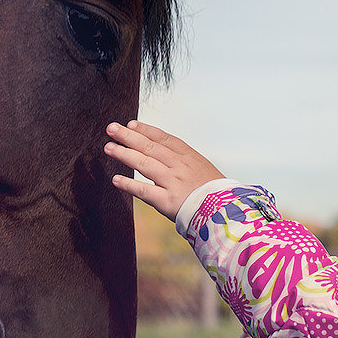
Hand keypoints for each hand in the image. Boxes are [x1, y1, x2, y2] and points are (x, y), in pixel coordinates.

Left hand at [104, 120, 222, 220]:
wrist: (229, 213)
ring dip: (124, 154)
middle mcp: (180, 166)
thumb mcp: (203, 169)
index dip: (145, 130)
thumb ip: (183, 161)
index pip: (163, 138)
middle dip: (129, 137)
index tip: (130, 124)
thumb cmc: (216, 193)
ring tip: (108, 148)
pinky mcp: (169, 202)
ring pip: (144, 164)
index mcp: (189, 156)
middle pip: (150, 147)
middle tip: (111, 128)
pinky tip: (115, 179)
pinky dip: (129, 184)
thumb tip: (162, 153)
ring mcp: (174, 182)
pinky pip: (144, 191)